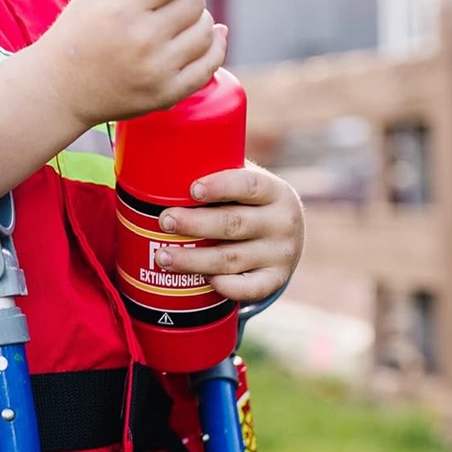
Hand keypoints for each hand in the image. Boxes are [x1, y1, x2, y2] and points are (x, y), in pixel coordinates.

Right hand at [33, 0, 226, 131]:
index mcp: (121, 8)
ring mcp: (157, 69)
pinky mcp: (166, 93)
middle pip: (195, 0)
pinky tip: (209, 36)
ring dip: (198, 19)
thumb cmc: (72, 41)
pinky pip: (209, 64)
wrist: (57, 91)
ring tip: (180, 21)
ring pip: (206, 30)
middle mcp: (142, 38)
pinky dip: (214, 46)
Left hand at [153, 163, 303, 301]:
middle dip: (195, 224)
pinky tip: (203, 280)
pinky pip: (249, 288)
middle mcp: (282, 222)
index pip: (248, 186)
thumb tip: (165, 162)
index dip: (220, 187)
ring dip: (194, 259)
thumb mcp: (245, 183)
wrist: (287, 238)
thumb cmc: (250, 203)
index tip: (192, 190)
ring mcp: (281, 254)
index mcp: (274, 191)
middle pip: (233, 224)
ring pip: (231, 259)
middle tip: (164, 221)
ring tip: (163, 256)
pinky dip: (225, 286)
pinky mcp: (276, 280)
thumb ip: (218, 172)